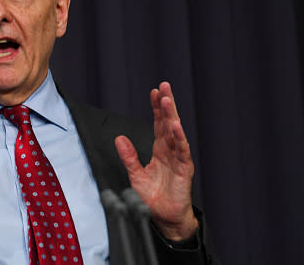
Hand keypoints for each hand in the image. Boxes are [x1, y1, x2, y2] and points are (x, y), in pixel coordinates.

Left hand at [115, 81, 197, 240]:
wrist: (165, 218)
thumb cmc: (153, 198)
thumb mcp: (135, 175)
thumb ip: (128, 156)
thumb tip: (119, 138)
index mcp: (160, 150)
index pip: (159, 124)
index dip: (156, 108)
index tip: (154, 92)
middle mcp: (170, 151)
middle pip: (168, 122)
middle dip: (166, 104)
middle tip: (164, 86)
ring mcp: (178, 158)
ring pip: (175, 132)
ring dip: (172, 115)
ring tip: (168, 99)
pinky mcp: (184, 169)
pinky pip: (182, 151)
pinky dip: (179, 137)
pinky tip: (176, 125)